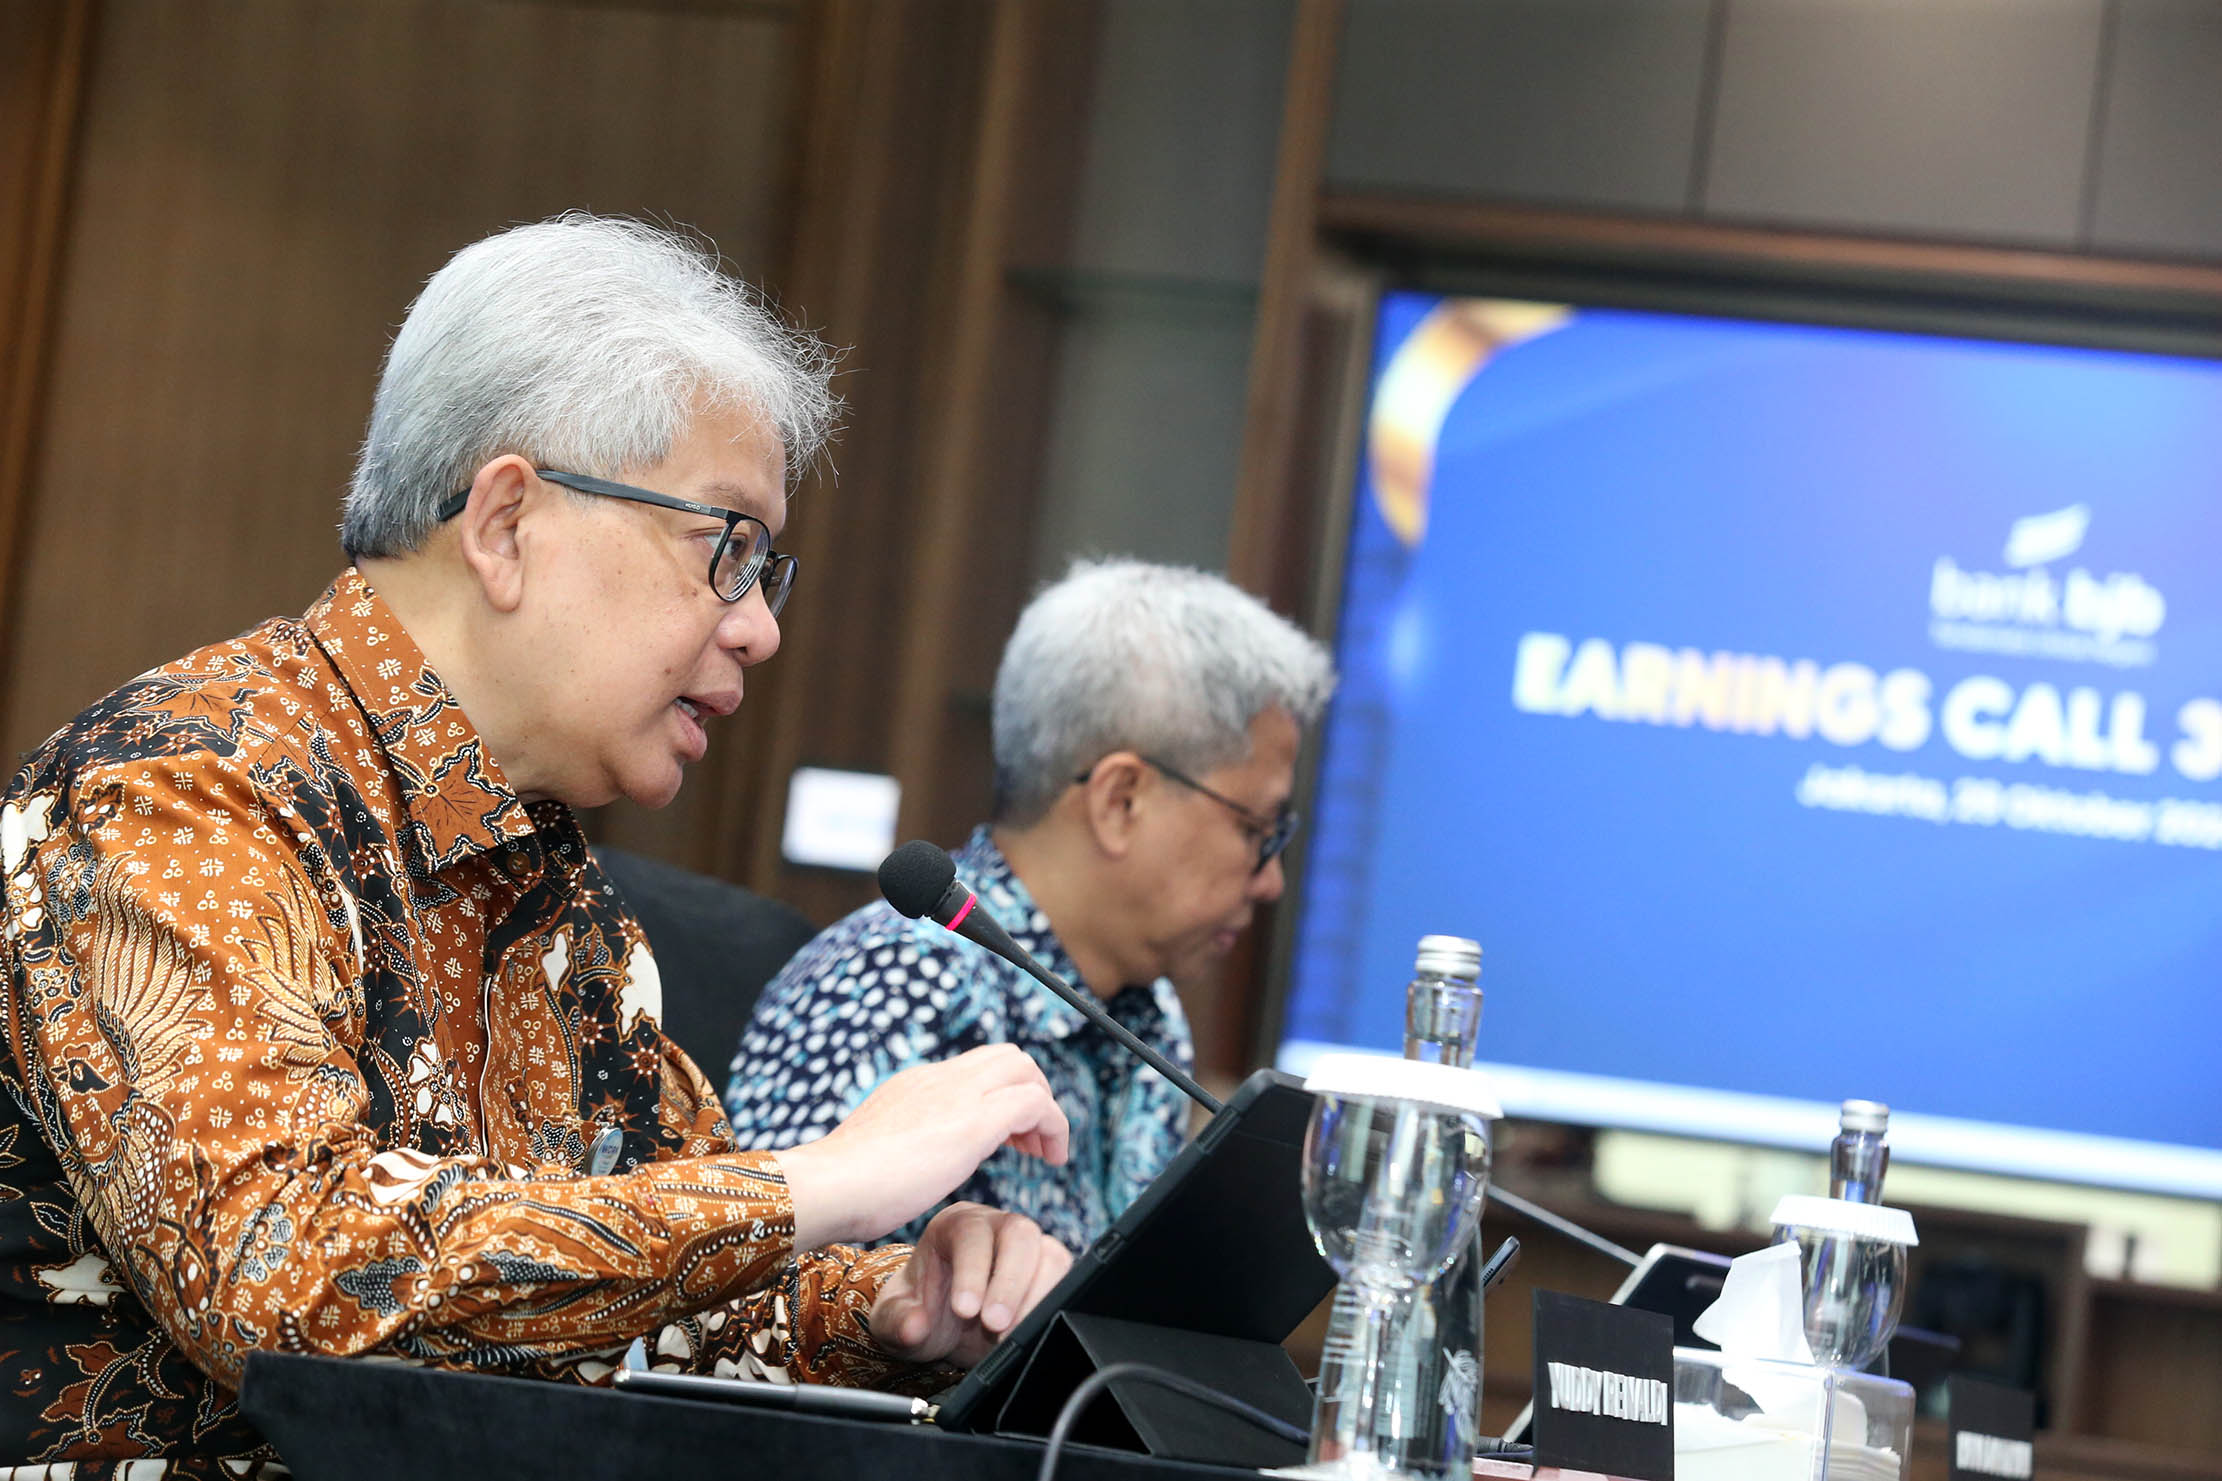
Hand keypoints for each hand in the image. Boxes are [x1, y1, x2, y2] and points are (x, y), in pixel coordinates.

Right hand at [773, 1044, 1069, 1248]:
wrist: (827, 1186)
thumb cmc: (843, 1187)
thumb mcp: (880, 1153)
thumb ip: (903, 1146)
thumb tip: (911, 1164)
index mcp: (915, 1084)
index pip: (975, 1068)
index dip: (1000, 1095)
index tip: (1006, 1138)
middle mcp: (938, 1078)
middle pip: (1008, 1056)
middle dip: (1031, 1092)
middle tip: (1028, 1143)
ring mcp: (957, 1094)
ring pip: (1025, 1068)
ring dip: (1045, 1108)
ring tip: (1043, 1152)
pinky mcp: (974, 1121)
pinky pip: (1035, 1103)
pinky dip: (1054, 1126)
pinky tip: (1051, 1159)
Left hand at [869, 1203, 1071, 1367]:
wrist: (942, 1328)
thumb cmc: (919, 1311)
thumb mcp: (893, 1320)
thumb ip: (896, 1321)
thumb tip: (914, 1325)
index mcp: (954, 1225)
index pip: (971, 1233)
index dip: (972, 1270)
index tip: (965, 1311)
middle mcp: (996, 1227)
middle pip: (1019, 1234)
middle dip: (1010, 1283)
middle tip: (995, 1326)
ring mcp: (1027, 1248)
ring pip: (1050, 1254)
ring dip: (1037, 1297)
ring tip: (1011, 1337)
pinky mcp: (1049, 1272)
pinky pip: (1067, 1281)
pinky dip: (1053, 1307)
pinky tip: (1032, 1332)